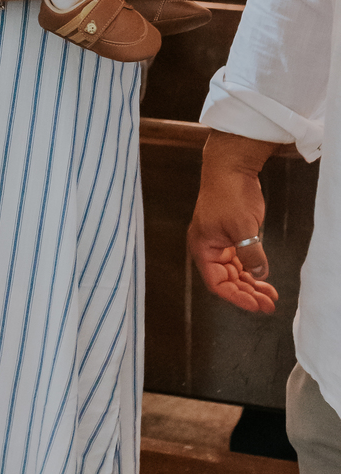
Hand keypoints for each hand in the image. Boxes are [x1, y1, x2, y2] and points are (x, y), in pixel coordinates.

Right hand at [188, 132, 278, 314]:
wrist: (232, 168)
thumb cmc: (228, 193)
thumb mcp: (242, 226)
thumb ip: (251, 254)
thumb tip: (259, 275)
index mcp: (203, 248)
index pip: (217, 283)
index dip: (235, 296)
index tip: (254, 305)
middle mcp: (210, 249)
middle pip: (227, 281)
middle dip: (247, 293)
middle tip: (268, 304)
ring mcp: (222, 243)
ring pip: (236, 273)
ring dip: (252, 285)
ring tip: (270, 296)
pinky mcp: (234, 237)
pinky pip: (242, 261)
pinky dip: (253, 271)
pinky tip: (264, 279)